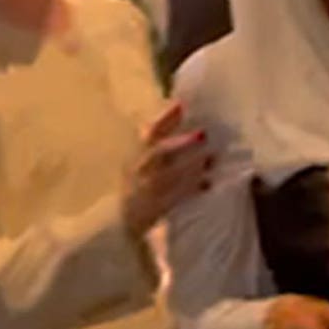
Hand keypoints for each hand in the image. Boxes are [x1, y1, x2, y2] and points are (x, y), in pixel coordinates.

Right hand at [121, 103, 210, 236]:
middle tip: (203, 134)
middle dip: (179, 143)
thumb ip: (158, 140)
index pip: (149, 133)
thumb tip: (179, 109)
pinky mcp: (151, 209)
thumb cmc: (138, 186)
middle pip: (156, 152)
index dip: (164, 118)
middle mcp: (136, 170)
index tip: (181, 105)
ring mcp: (142, 190)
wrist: (117, 223)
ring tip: (211, 158)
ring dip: (190, 166)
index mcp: (135, 155)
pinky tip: (207, 183)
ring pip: (167, 175)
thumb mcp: (144, 162)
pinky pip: (172, 198)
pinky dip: (190, 190)